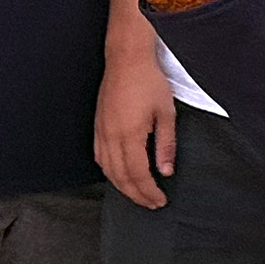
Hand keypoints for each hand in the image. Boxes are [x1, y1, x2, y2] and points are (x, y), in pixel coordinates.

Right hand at [97, 45, 176, 208]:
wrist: (126, 60)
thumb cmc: (148, 81)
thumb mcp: (166, 113)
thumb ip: (166, 144)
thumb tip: (166, 171)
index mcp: (129, 135)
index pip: (138, 174)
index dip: (149, 192)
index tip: (160, 201)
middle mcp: (111, 136)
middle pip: (121, 177)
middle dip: (136, 194)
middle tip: (151, 203)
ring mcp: (101, 131)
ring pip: (107, 170)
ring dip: (122, 186)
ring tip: (137, 194)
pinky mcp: (98, 125)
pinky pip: (100, 156)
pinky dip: (109, 171)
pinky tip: (118, 175)